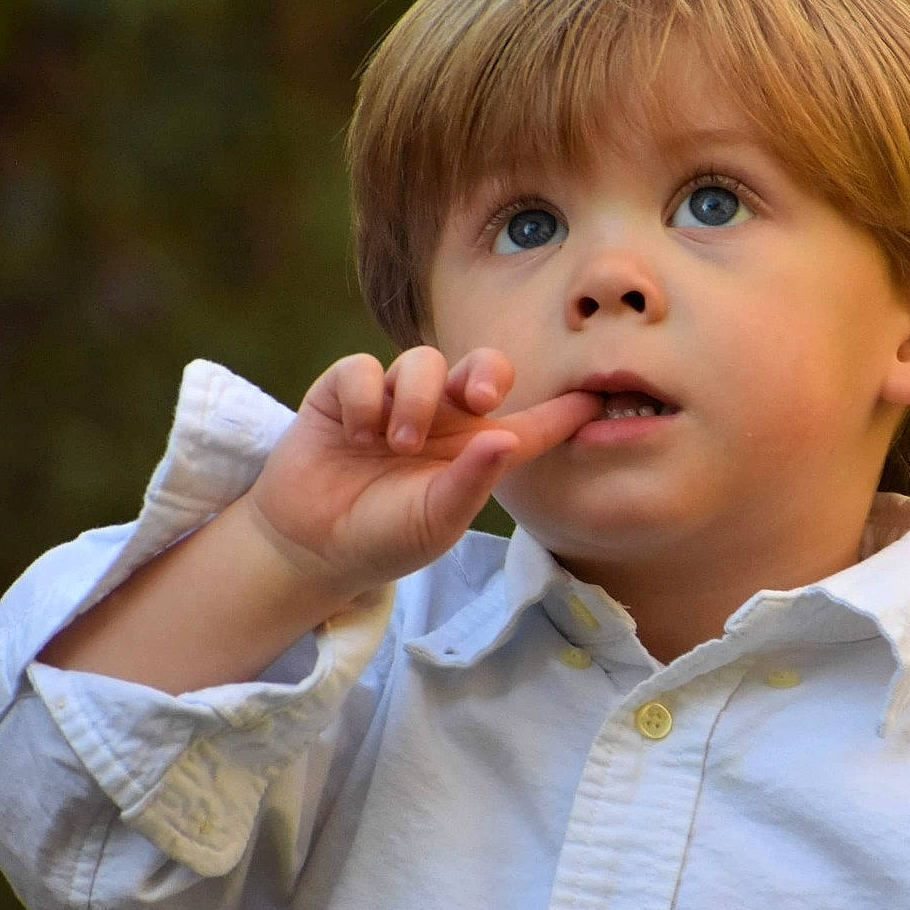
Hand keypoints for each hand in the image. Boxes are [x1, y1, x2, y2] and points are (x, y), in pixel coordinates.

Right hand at [241, 346, 601, 600]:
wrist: (310, 546)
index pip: (531, 424)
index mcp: (476, 451)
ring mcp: (393, 401)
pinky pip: (362, 369)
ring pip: (420, 362)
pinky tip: (358, 432)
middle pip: (481, 368)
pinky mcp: (344, 393)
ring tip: (396, 444)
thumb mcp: (434, 521)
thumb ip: (471, 483)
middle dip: (487, 370)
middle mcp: (441, 418)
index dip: (564, 411)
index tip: (600, 398)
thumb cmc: (384, 537)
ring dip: (414, 398)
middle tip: (478, 397)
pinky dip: (364, 397)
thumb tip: (505, 438)